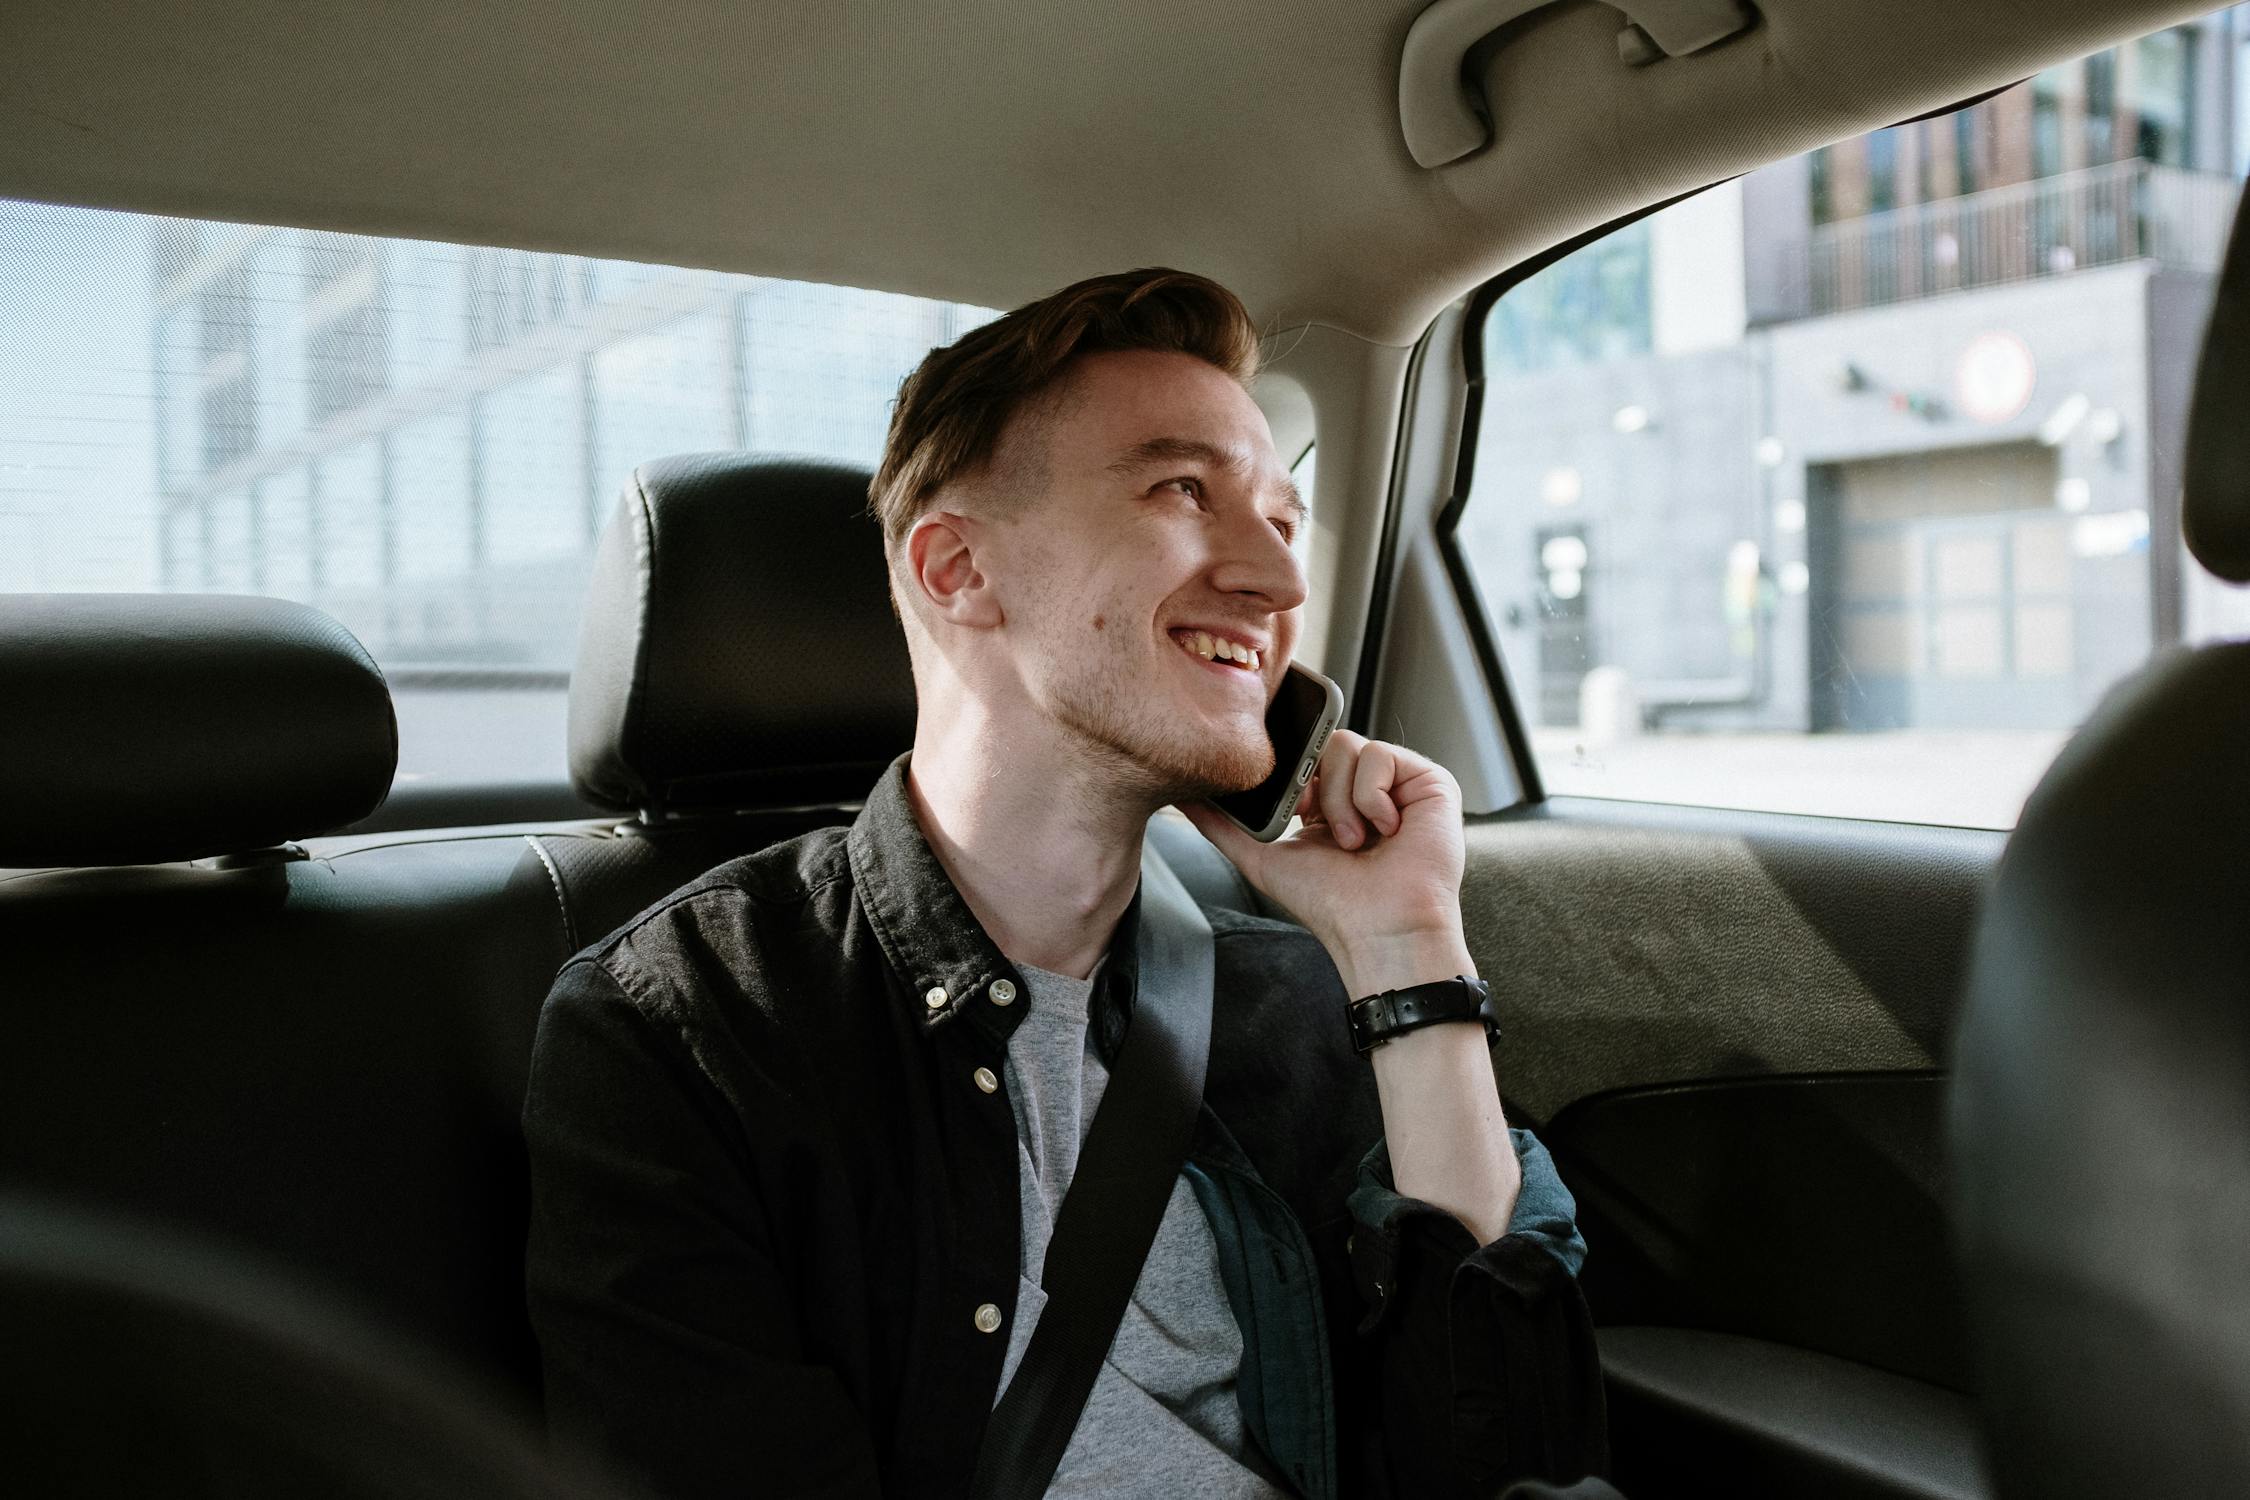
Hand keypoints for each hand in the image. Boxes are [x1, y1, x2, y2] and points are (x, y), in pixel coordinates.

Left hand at [1179, 731, 1469, 996]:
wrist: (1379, 928)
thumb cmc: (1330, 904)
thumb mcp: (1262, 857)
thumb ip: (1222, 825)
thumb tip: (1181, 797)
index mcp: (1329, 803)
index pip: (1304, 757)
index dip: (1292, 776)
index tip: (1291, 813)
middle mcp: (1364, 789)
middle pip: (1322, 744)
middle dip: (1313, 788)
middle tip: (1318, 827)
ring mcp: (1397, 784)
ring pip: (1348, 745)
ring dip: (1342, 799)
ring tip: (1355, 841)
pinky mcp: (1429, 781)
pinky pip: (1381, 754)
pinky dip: (1372, 795)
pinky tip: (1385, 830)